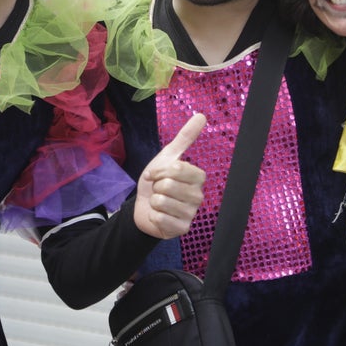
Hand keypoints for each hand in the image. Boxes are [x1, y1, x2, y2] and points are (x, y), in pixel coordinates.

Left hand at [133, 113, 206, 239]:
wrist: (143, 207)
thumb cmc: (157, 182)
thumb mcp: (167, 157)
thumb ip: (185, 138)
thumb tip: (202, 115)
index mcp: (197, 178)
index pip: (178, 168)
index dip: (160, 170)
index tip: (156, 174)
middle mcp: (198, 196)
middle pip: (168, 185)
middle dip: (156, 186)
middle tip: (158, 189)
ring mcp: (191, 214)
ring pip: (162, 201)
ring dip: (153, 201)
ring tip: (158, 202)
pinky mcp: (182, 229)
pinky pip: (160, 218)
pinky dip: (153, 215)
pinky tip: (158, 215)